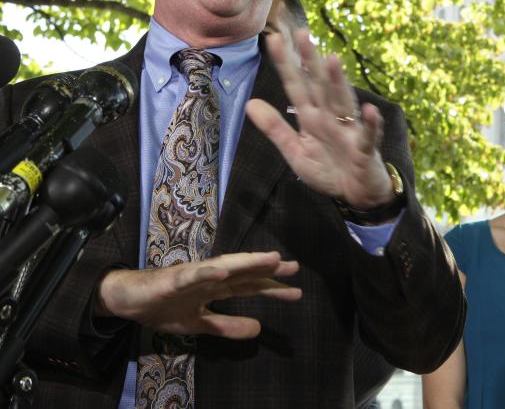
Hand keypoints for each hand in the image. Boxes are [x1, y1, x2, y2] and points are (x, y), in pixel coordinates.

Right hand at [96, 251, 300, 338]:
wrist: (126, 300)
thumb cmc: (162, 306)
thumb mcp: (199, 324)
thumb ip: (227, 326)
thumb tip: (258, 329)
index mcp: (216, 288)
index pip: (248, 286)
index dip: (271, 287)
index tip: (295, 290)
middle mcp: (209, 277)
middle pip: (243, 272)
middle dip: (268, 269)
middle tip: (294, 267)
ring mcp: (193, 275)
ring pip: (224, 266)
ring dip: (247, 262)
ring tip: (271, 259)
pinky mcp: (173, 279)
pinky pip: (193, 275)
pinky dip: (208, 272)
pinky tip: (225, 272)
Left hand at [246, 29, 393, 208]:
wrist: (357, 194)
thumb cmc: (328, 170)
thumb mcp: (296, 152)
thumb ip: (275, 128)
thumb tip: (250, 103)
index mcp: (312, 117)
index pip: (296, 86)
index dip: (285, 65)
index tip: (273, 40)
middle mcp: (330, 117)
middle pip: (319, 86)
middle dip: (310, 62)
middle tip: (301, 34)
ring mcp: (349, 131)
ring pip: (342, 103)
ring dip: (339, 83)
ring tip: (332, 60)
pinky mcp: (364, 149)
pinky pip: (368, 135)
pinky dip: (370, 124)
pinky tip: (369, 110)